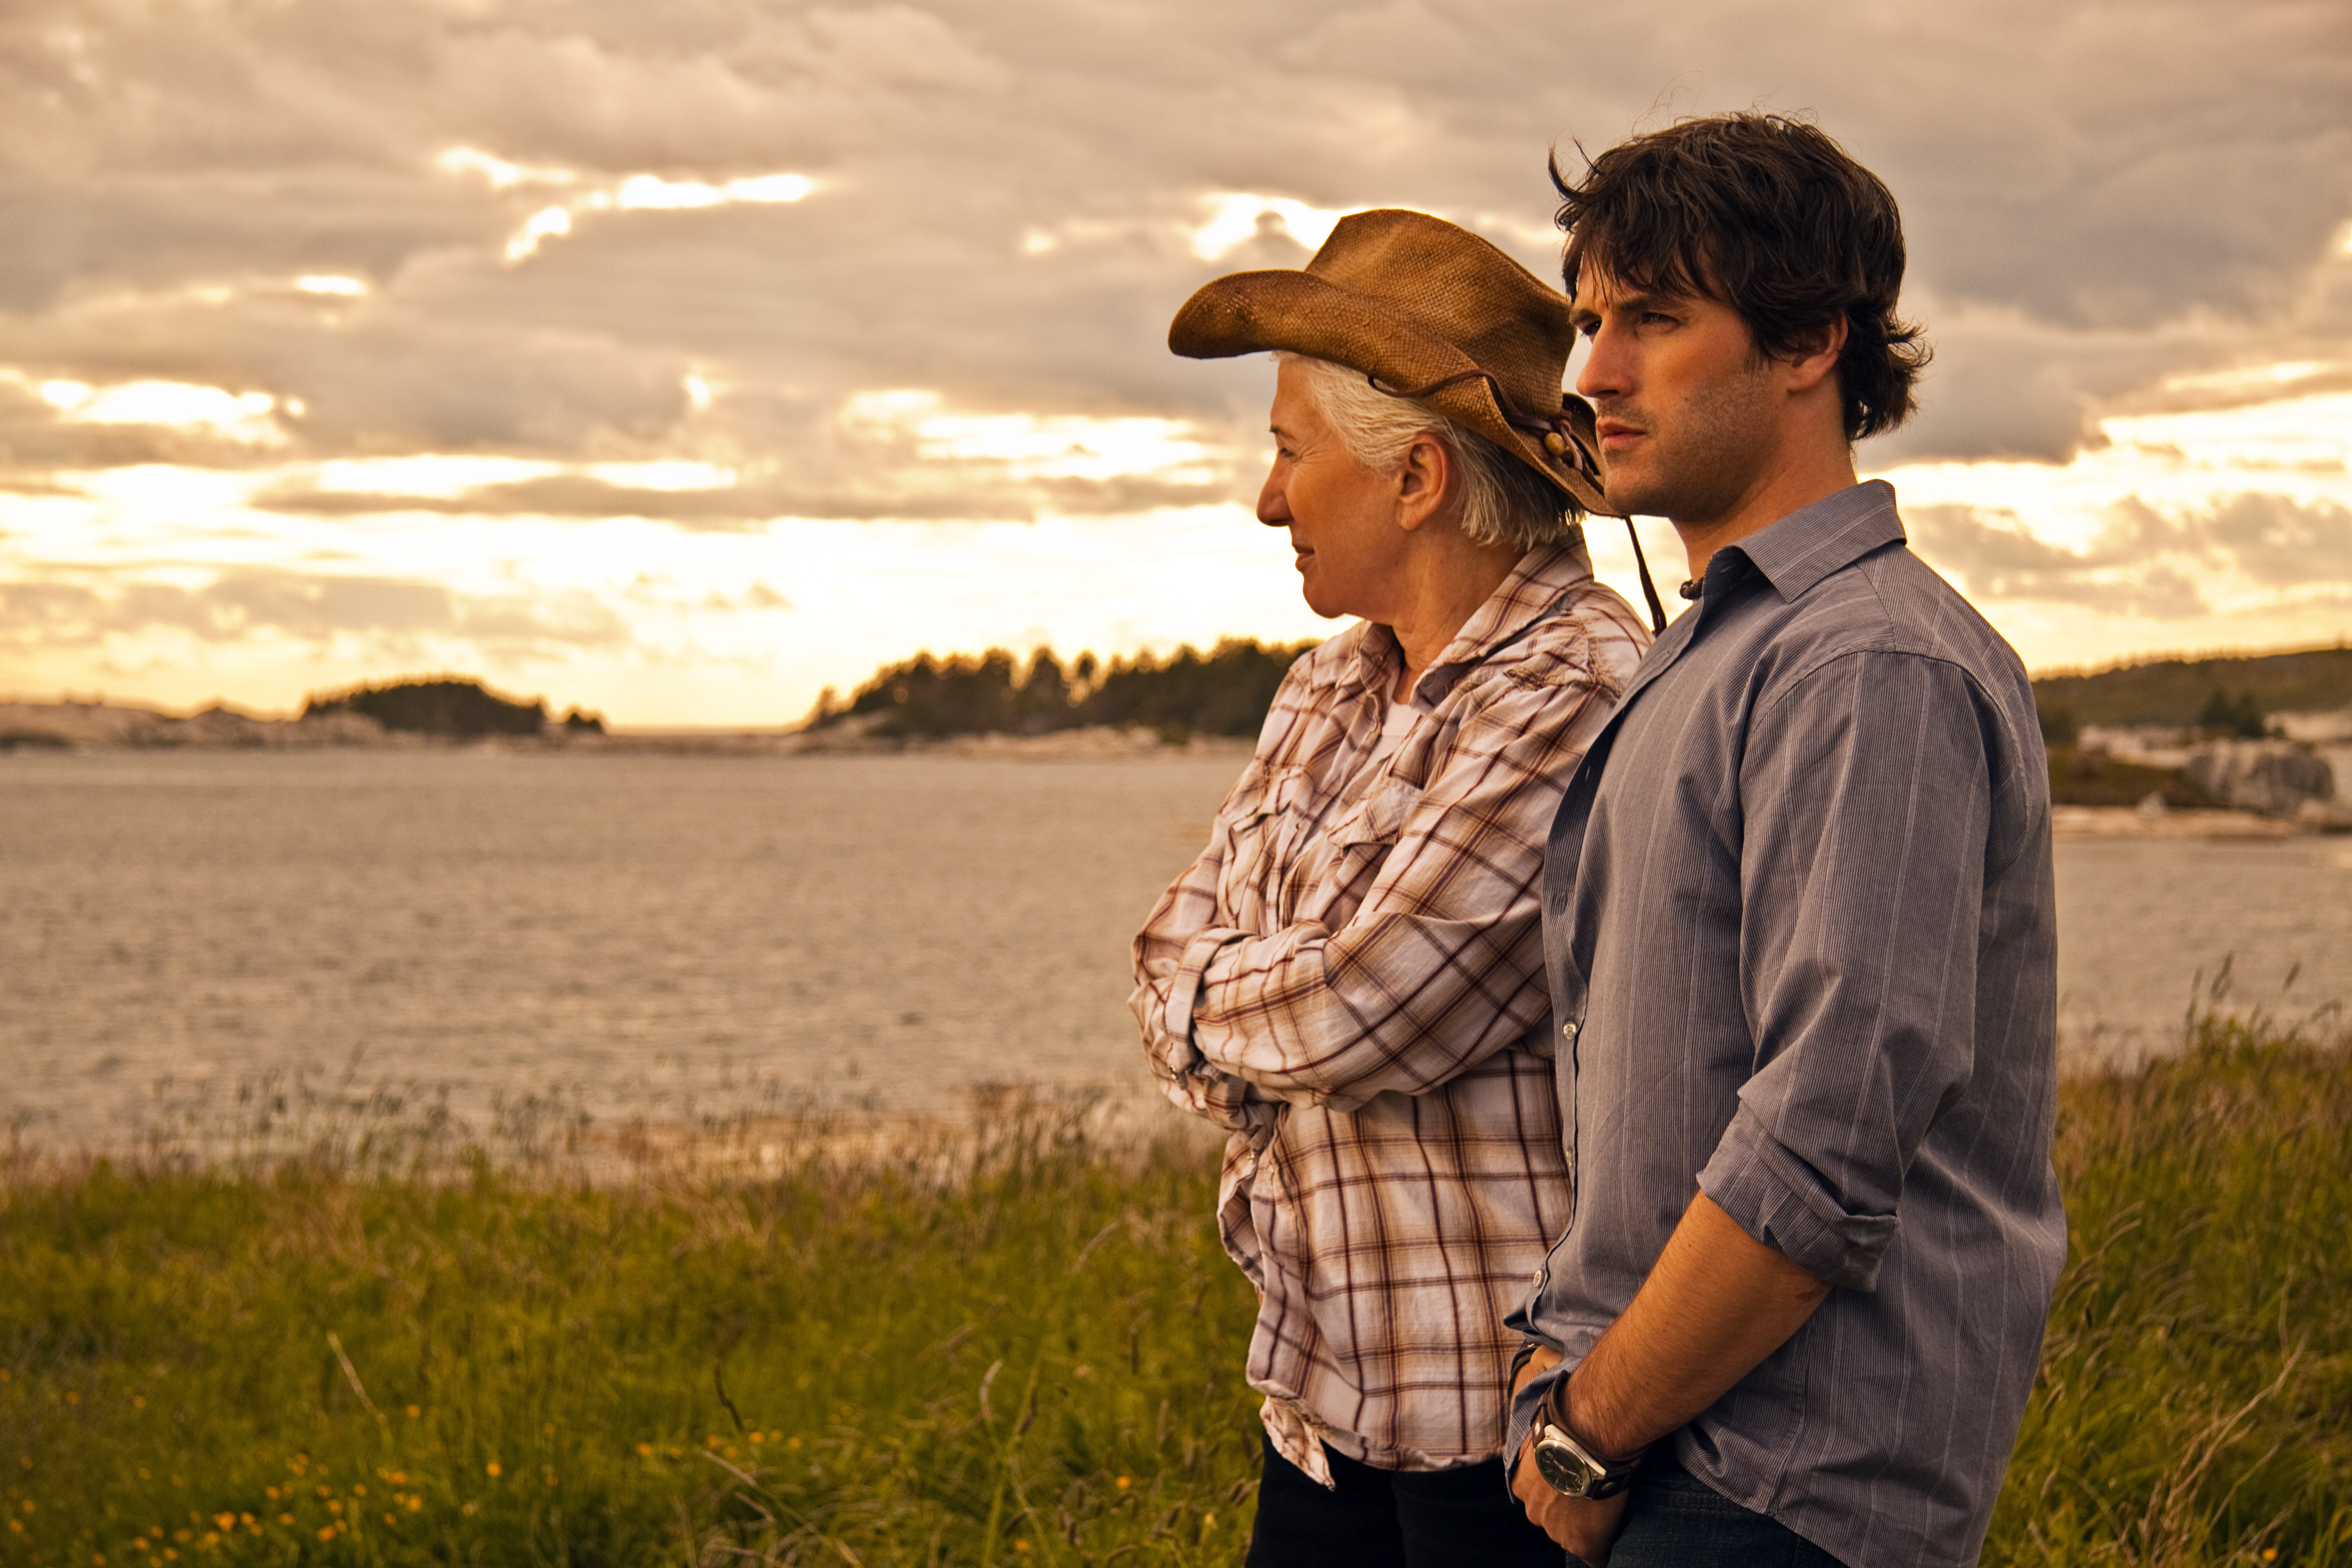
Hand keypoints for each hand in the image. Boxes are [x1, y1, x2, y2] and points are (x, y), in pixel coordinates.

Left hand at [1509, 1346, 1630, 1560]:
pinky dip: (1603, 1547)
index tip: (1576, 1474)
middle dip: (1570, 1504)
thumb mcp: (1544, 1404)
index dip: (1560, 1483)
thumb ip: (1540, 1401)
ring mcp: (1556, 1528)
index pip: (1537, 1490)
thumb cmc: (1572, 1411)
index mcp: (1521, 1476)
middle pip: (1552, 1513)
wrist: (1593, 1429)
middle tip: (1594, 1487)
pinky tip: (1612, 1535)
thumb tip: (1536, 1360)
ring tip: (1608, 1501)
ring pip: (1572, 1533)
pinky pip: (1594, 1555)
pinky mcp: (1581, 1542)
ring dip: (1588, 1523)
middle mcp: (1532, 1507)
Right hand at [1509, 1456, 1628, 1563]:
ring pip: (1541, 1508)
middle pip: (1561, 1529)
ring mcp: (1536, 1513)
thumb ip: (1600, 1530)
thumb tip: (1597, 1533)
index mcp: (1582, 1545)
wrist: (1587, 1444)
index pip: (1588, 1550)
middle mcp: (1556, 1536)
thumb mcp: (1615, 1514)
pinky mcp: (1520, 1489)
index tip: (1597, 1515)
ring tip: (1564, 1472)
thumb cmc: (1610, 1478)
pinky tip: (1548, 1463)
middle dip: (1568, 1513)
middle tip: (1580, 1490)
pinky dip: (1534, 1478)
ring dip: (1549, 1496)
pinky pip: (1526, 1488)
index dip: (1593, 1531)